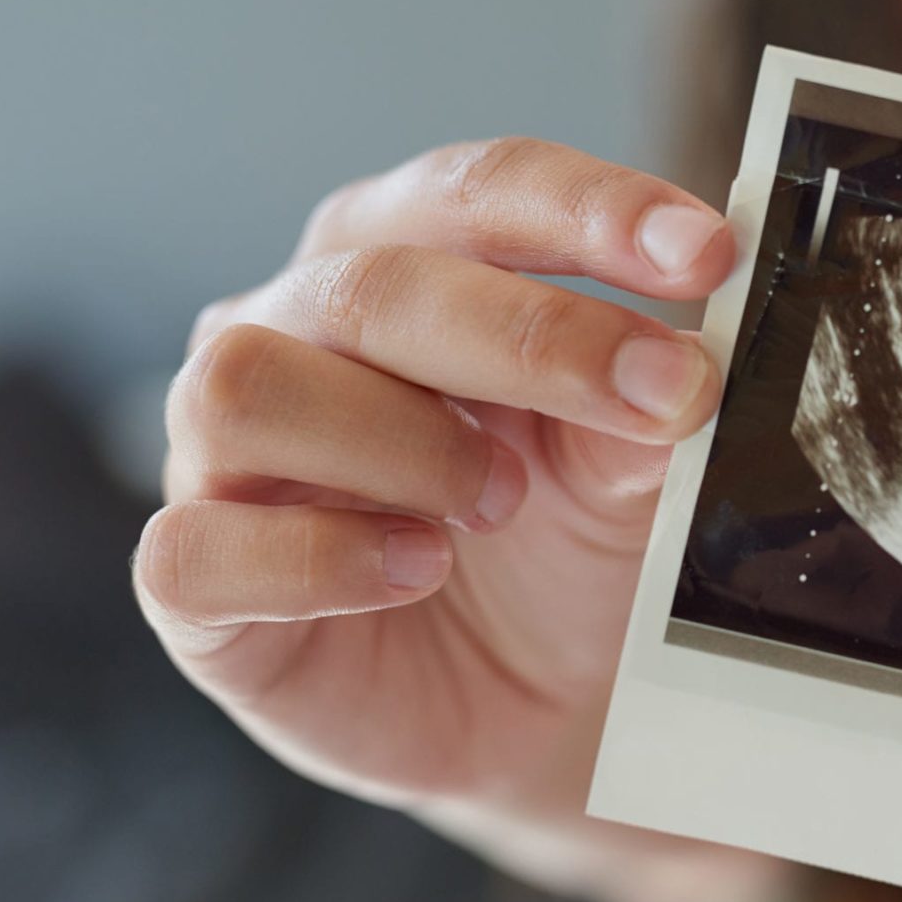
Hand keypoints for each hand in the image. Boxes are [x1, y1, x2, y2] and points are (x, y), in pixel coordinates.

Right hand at [133, 139, 774, 901]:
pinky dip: (321, 558)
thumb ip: (640, 418)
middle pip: (373, 282)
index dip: (590, 210)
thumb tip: (681, 374)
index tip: (707, 253)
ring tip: (501, 502)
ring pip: (250, 384)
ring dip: (405, 440)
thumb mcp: (623, 477)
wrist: (525, 709)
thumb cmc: (559, 549)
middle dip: (535, 336)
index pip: (475, 192)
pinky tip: (418, 567)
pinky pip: (199, 548)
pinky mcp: (195, 583)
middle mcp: (294, 330)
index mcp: (401, 259)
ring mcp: (224, 454)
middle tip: (665, 396)